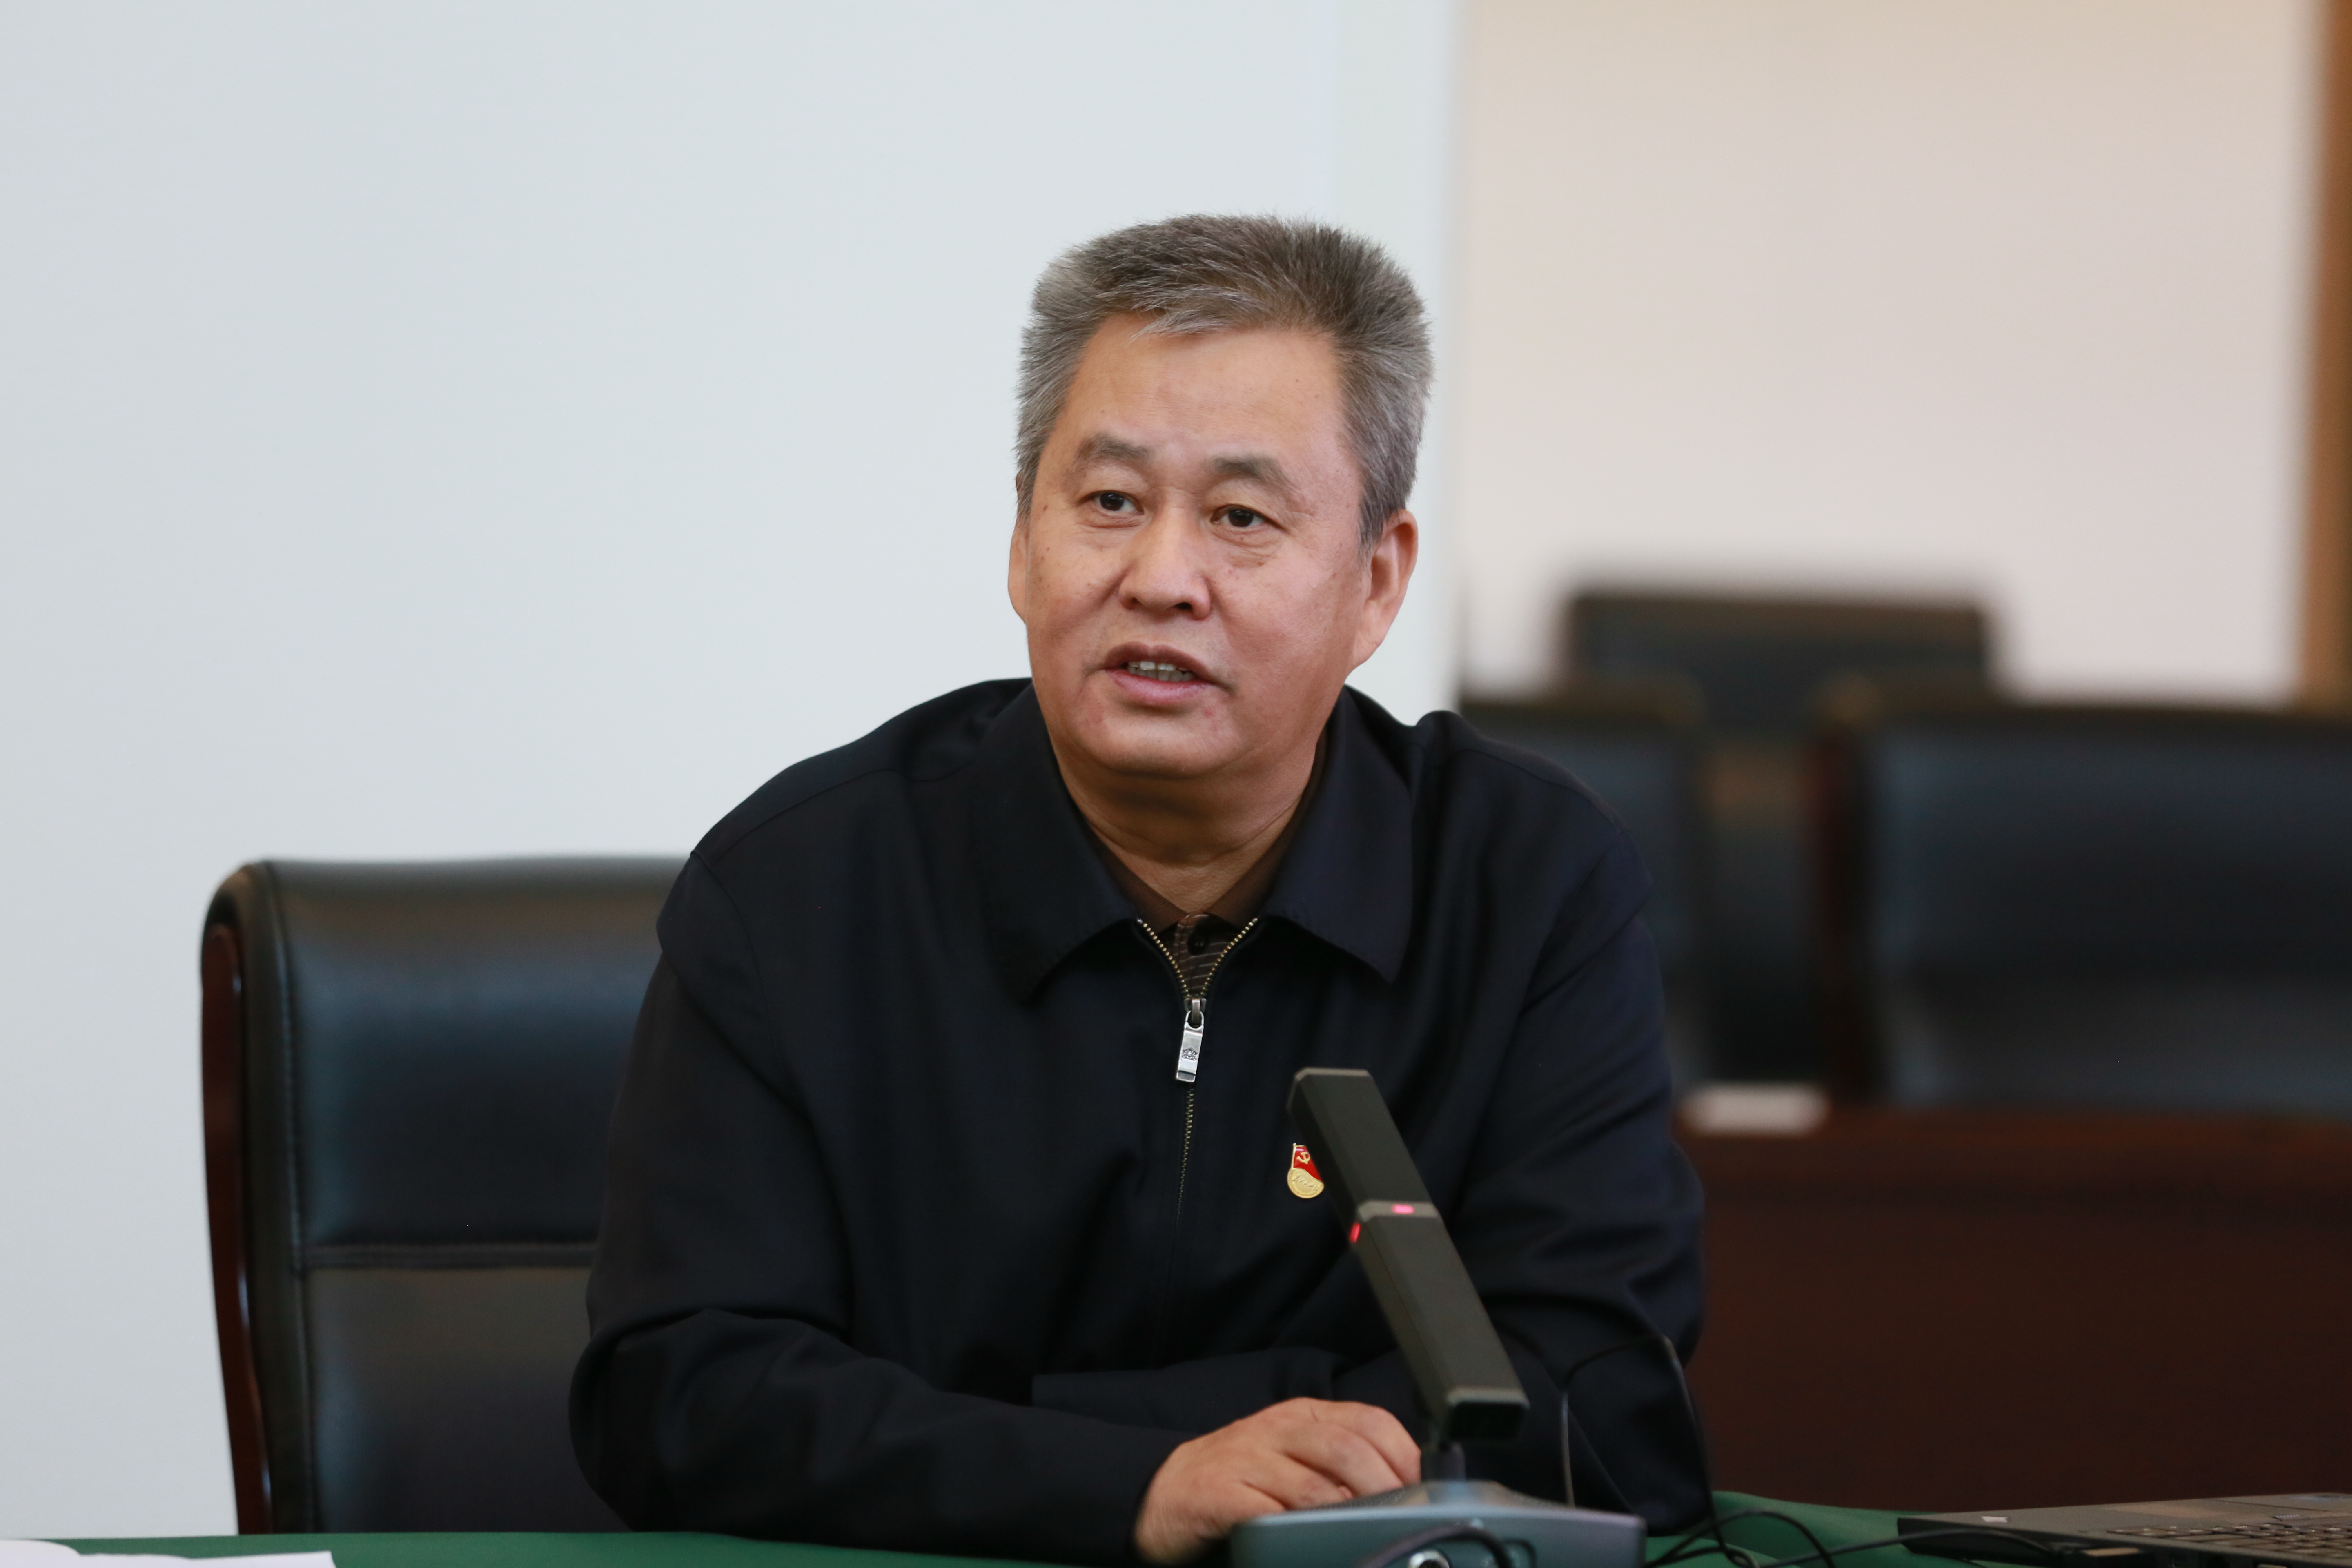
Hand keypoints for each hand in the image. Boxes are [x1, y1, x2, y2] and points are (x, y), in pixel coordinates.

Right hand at [1132, 1397, 1420, 1563]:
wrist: (1162, 1493)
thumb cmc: (1240, 1481)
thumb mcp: (1294, 1459)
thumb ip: (1341, 1465)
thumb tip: (1405, 1490)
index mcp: (1302, 1416)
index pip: (1369, 1420)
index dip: (1404, 1455)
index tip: (1422, 1491)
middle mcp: (1276, 1429)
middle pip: (1346, 1449)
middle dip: (1385, 1489)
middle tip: (1399, 1521)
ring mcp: (1246, 1458)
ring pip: (1313, 1484)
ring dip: (1348, 1515)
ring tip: (1362, 1535)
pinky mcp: (1220, 1494)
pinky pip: (1268, 1512)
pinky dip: (1297, 1529)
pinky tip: (1311, 1542)